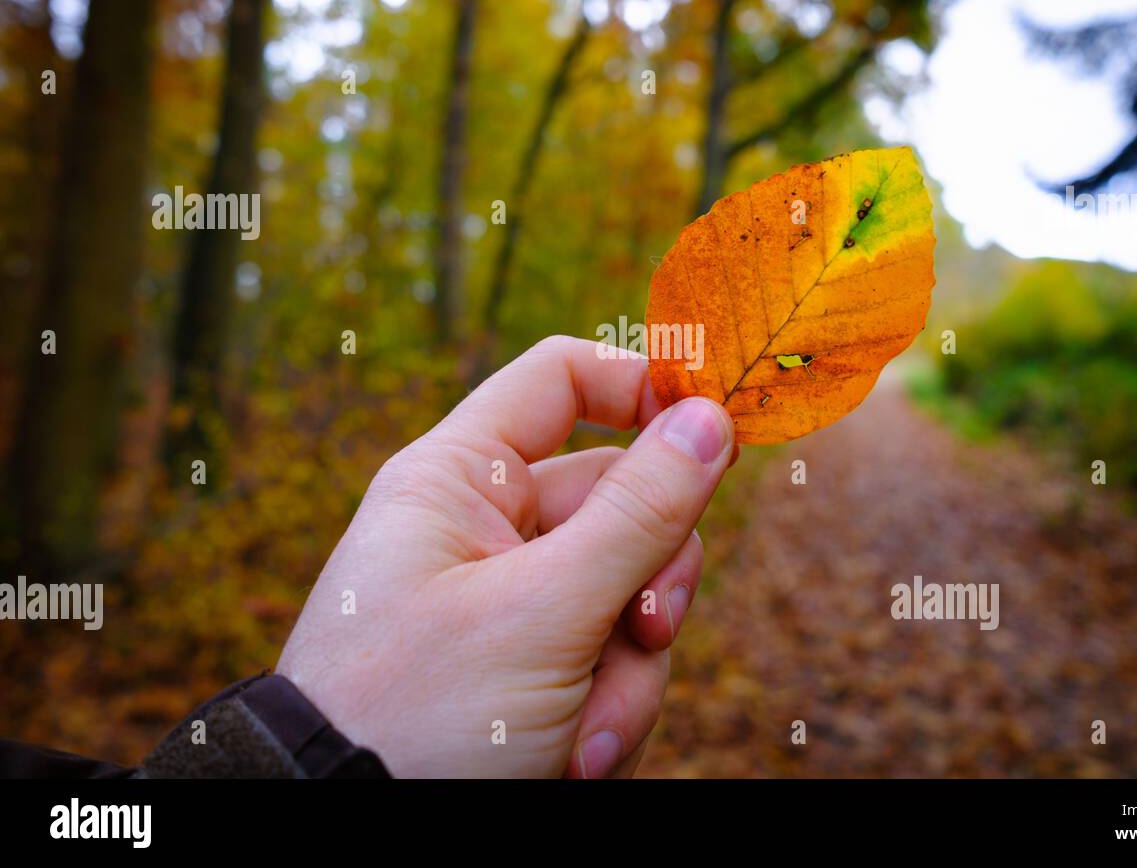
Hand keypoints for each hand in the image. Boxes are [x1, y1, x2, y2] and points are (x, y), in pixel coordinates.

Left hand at [275, 336, 733, 776]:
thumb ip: (638, 513)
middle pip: (625, 502)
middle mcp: (489, 531)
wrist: (349, 838)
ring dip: (627, 673)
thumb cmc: (416, 716)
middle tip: (646, 630)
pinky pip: (615, 661)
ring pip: (634, 594)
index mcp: (462, 480)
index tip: (718, 429)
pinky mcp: (535, 670)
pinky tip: (569, 761)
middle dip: (647, 585)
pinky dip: (609, 713)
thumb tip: (711, 419)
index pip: (563, 382)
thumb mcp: (543, 612)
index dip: (644, 388)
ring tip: (578, 739)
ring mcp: (515, 604)